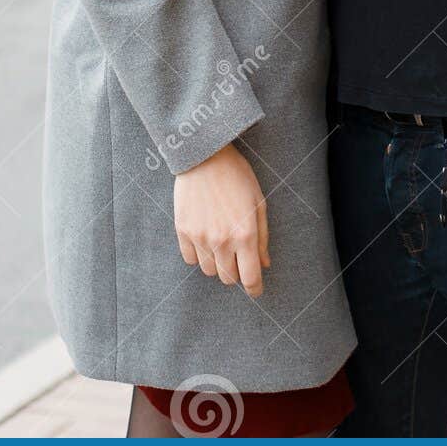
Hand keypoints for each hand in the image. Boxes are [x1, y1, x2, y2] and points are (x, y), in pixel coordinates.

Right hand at [173, 142, 270, 296]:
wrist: (205, 155)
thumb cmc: (237, 176)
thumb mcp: (258, 203)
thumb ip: (263, 238)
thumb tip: (264, 265)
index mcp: (245, 234)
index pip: (250, 278)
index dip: (255, 288)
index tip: (256, 289)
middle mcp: (222, 240)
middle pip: (229, 278)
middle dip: (236, 271)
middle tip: (238, 255)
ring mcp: (200, 237)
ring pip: (209, 271)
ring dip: (217, 263)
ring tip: (220, 242)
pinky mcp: (183, 231)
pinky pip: (191, 259)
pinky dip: (199, 254)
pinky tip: (204, 237)